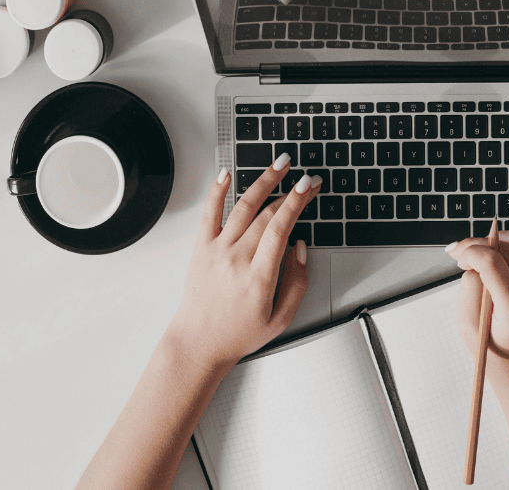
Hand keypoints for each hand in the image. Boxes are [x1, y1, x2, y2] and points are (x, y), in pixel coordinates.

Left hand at [168, 153, 321, 369]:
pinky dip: (217, 191)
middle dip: (289, 191)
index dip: (297, 203)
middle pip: (266, 214)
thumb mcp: (280, 318)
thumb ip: (297, 283)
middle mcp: (236, 259)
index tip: (309, 187)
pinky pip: (209, 213)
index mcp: (259, 277)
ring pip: (242, 207)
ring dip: (262, 182)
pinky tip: (226, 174)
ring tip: (278, 166)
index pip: (281, 228)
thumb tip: (299, 249)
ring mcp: (216, 251)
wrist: (198, 342)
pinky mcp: (201, 249)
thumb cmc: (237, 334)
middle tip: (304, 179)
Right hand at [447, 200, 508, 368]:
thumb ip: (469, 286)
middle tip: (462, 258)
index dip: (468, 252)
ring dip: (496, 240)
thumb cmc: (496, 351)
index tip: (456, 257)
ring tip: (482, 252)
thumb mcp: (468, 325)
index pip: (491, 262)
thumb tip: (475, 254)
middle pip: (504, 249)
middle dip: (477, 247)